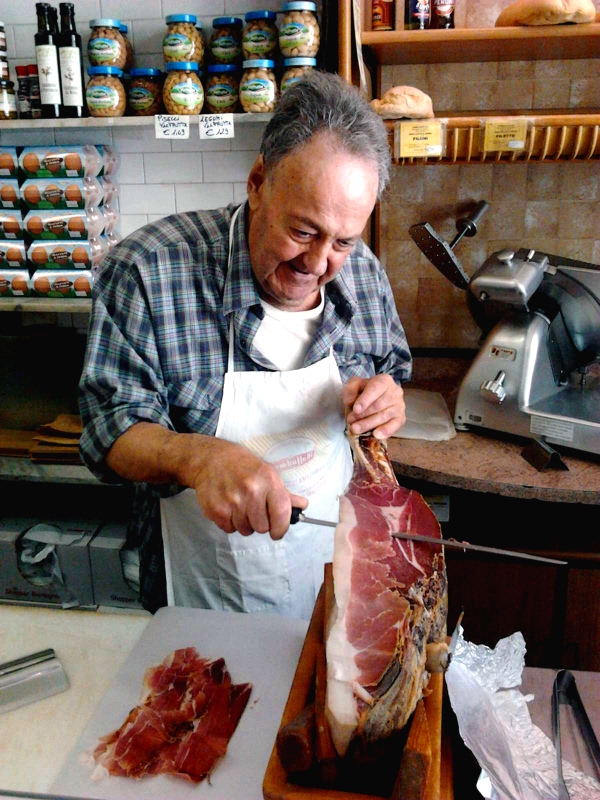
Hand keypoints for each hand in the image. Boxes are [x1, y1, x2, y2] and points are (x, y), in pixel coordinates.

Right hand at [191, 438, 307, 539]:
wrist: (210, 459)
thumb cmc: (242, 465)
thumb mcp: (267, 472)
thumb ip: (284, 493)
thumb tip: (302, 506)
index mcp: (268, 480)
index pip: (282, 513)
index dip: (282, 528)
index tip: (278, 532)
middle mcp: (251, 491)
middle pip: (262, 527)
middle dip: (259, 522)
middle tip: (253, 509)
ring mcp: (232, 502)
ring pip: (245, 530)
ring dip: (244, 523)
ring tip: (239, 505)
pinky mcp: (216, 510)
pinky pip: (229, 529)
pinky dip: (230, 522)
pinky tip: (228, 506)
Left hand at [343, 374, 405, 439]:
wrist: (378, 396)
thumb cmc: (366, 390)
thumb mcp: (355, 385)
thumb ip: (350, 390)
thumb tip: (349, 402)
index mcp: (384, 381)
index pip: (375, 389)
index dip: (365, 399)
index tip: (355, 409)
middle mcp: (395, 392)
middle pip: (379, 405)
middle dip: (363, 414)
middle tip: (350, 420)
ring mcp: (400, 405)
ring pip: (384, 416)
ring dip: (368, 424)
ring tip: (355, 429)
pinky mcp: (401, 418)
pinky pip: (395, 425)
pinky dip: (386, 431)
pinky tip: (376, 435)